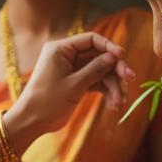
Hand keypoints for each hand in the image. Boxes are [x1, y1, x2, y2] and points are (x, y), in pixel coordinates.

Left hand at [10, 33, 133, 138]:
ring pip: (101, 72)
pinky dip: (106, 93)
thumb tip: (114, 56)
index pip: (91, 39)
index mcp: (61, 49)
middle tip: (129, 80)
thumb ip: (96, 68)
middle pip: (99, 56)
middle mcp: (67, 56)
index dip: (109, 46)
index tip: (122, 56)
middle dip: (115, 69)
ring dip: (113, 86)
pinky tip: (114, 106)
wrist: (32, 122)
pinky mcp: (77, 83)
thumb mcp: (74, 84)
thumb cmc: (48, 100)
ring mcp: (73, 70)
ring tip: (120, 102)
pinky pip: (96, 83)